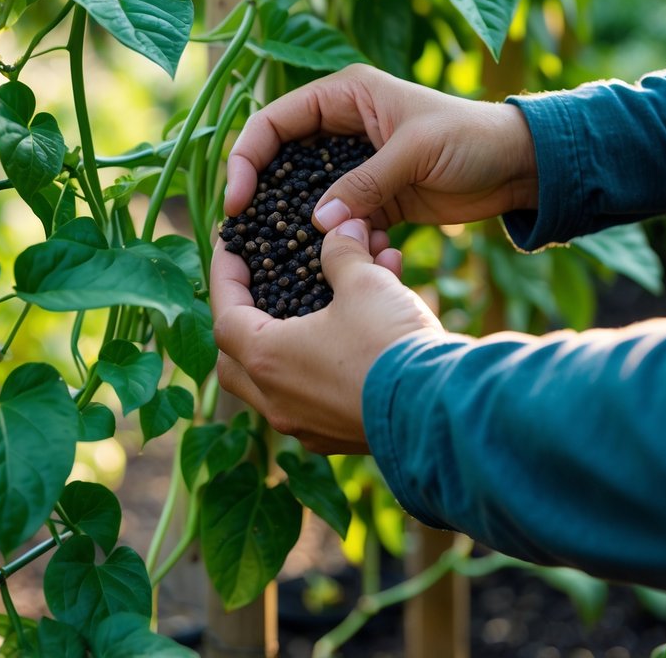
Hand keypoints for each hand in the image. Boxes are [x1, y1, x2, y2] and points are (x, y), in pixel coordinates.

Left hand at [211, 219, 443, 452]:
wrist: (441, 408)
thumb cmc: (389, 342)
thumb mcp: (363, 282)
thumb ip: (342, 253)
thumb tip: (342, 229)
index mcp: (268, 360)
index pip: (224, 313)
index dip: (226, 274)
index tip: (232, 247)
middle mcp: (277, 401)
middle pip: (237, 357)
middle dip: (245, 318)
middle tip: (260, 286)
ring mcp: (306, 425)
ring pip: (278, 378)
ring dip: (291, 338)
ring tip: (320, 302)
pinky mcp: (338, 436)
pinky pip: (316, 393)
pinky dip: (324, 360)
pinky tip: (356, 332)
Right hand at [226, 63, 537, 231]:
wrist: (518, 167)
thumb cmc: (471, 138)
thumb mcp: (416, 151)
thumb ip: (366, 183)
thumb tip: (315, 221)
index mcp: (344, 96)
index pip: (274, 122)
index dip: (247, 158)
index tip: (237, 202)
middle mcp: (341, 128)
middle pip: (279, 160)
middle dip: (262, 197)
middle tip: (243, 237)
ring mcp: (355, 166)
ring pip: (304, 196)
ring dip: (299, 224)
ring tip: (285, 257)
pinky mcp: (373, 199)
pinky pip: (337, 221)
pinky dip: (335, 240)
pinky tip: (341, 258)